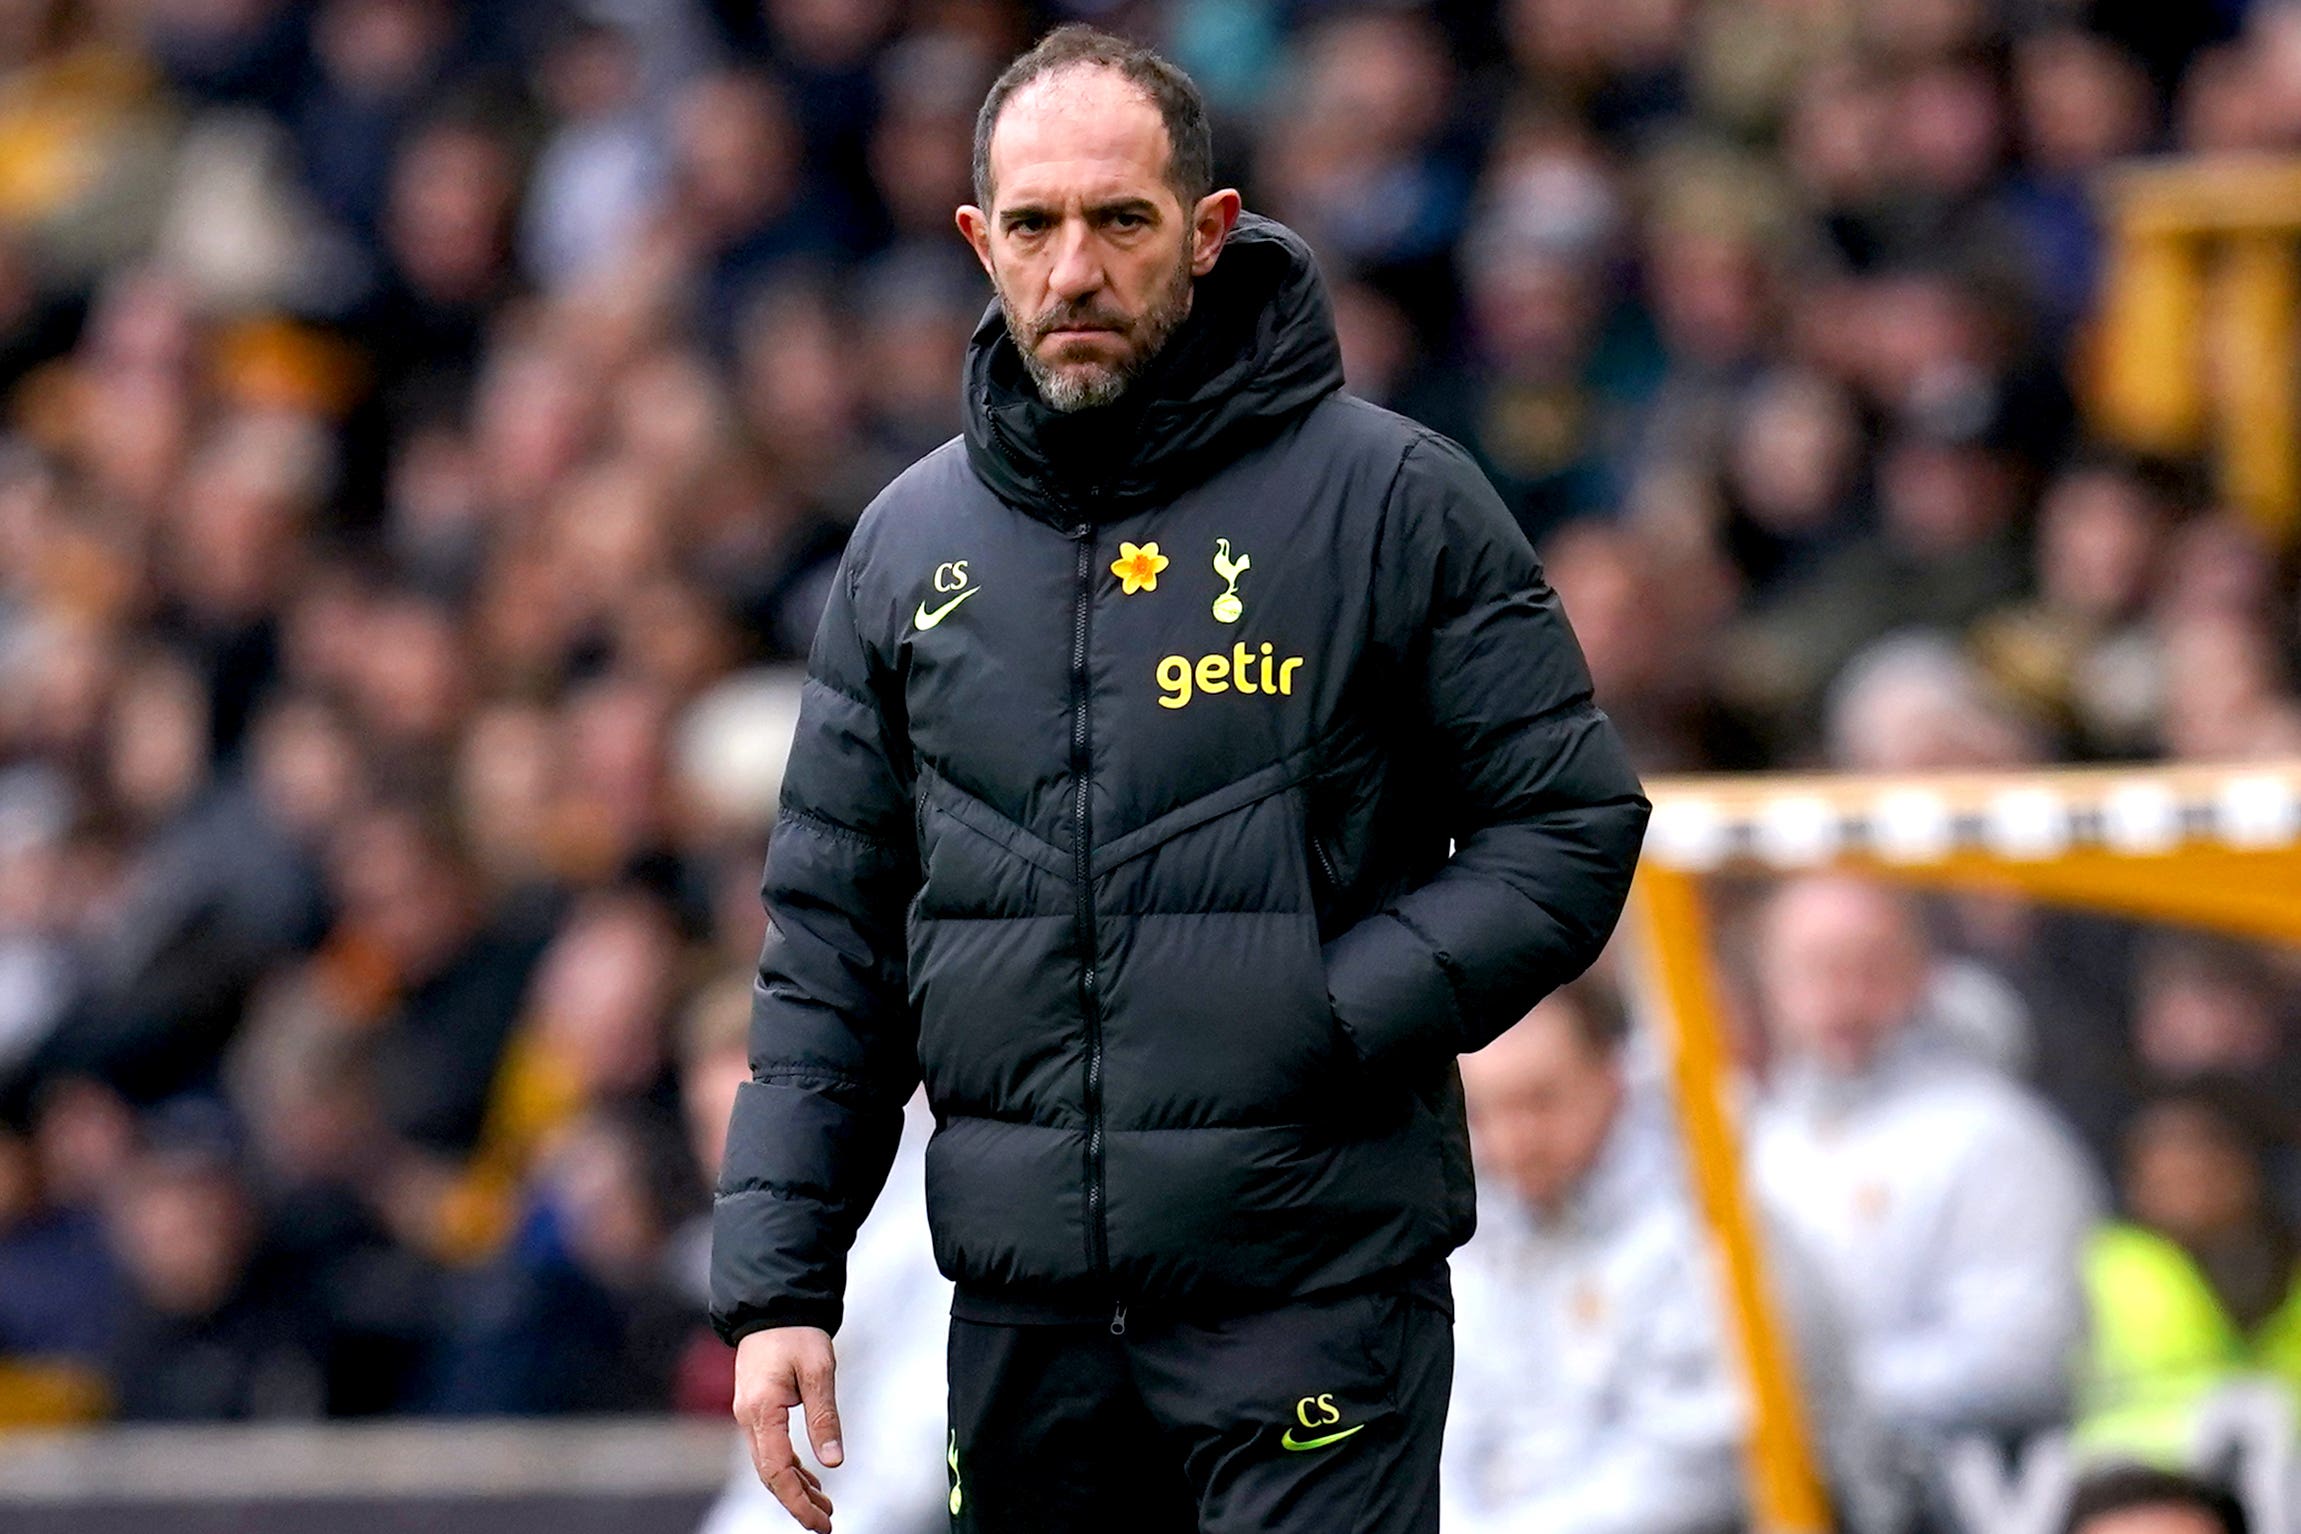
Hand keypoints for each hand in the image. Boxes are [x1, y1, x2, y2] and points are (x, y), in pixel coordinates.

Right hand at [733, 1326, 842, 1531]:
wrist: (773, 1307)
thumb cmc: (797, 1333)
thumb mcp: (820, 1371)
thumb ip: (824, 1417)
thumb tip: (833, 1462)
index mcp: (762, 1410)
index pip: (777, 1471)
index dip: (797, 1501)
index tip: (820, 1521)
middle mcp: (749, 1418)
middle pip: (770, 1475)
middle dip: (796, 1502)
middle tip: (826, 1522)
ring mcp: (749, 1415)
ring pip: (769, 1465)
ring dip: (794, 1488)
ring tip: (824, 1505)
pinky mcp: (756, 1410)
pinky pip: (770, 1449)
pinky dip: (790, 1468)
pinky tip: (810, 1478)